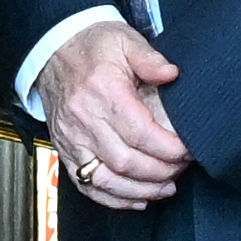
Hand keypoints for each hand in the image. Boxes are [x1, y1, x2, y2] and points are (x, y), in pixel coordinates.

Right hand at [41, 23, 188, 212]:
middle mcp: (84, 120)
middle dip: (159, 172)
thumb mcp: (125, 40)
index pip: (140, 132)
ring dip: (139, 190)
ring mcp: (71, 139)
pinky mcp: (65, 151)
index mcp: (103, 91)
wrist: (53, 50)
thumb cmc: (93, 47)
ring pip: (106, 179)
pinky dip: (113, 199)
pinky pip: (87, 184)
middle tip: (181, 168)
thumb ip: (150, 59)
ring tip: (166, 188)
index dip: (167, 148)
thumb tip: (172, 74)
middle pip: (125, 160)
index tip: (187, 151)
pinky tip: (137, 199)